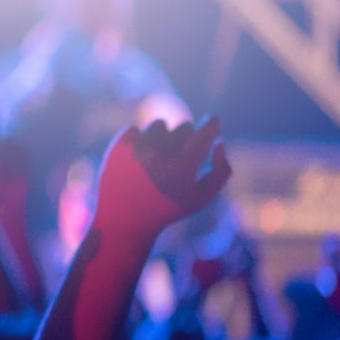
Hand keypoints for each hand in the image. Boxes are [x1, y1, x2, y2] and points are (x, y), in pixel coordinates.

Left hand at [93, 118, 230, 239]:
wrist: (123, 219)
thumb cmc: (168, 208)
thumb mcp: (201, 197)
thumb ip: (221, 171)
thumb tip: (219, 140)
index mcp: (182, 168)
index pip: (204, 132)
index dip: (212, 124)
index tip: (213, 120)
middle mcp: (159, 155)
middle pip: (184, 127)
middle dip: (186, 138)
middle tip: (178, 157)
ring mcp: (135, 149)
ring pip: (159, 124)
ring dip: (163, 136)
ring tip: (158, 158)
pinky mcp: (118, 146)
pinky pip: (135, 129)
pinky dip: (140, 140)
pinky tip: (139, 159)